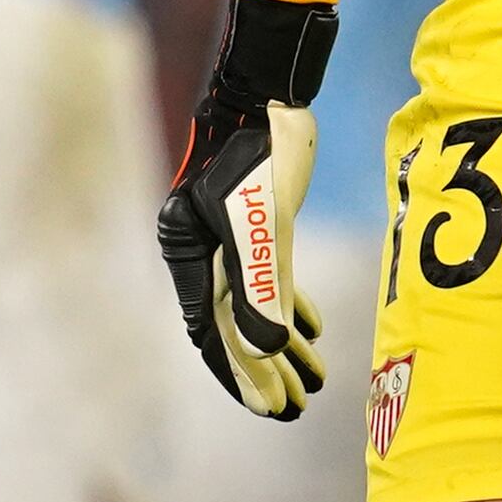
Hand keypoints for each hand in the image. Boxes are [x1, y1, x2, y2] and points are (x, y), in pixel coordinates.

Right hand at [157, 0, 343, 415]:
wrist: (268, 92)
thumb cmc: (261, 152)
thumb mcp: (264, 224)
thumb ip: (262, 285)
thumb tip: (268, 351)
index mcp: (186, 253)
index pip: (212, 332)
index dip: (242, 375)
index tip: (271, 409)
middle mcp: (199, 250)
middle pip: (232, 327)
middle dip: (266, 372)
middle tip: (295, 409)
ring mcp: (225, 237)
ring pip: (253, 306)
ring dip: (283, 347)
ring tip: (315, 383)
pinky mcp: (254, 223)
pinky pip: (267, 279)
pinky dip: (289, 306)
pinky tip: (314, 333)